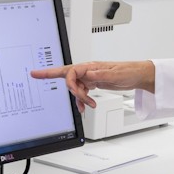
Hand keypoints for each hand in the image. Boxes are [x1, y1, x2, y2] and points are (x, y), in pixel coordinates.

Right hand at [30, 61, 155, 111]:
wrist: (138, 75)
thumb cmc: (129, 71)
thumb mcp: (116, 74)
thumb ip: (100, 75)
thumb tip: (88, 74)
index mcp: (91, 67)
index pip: (70, 71)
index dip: (56, 74)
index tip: (49, 80)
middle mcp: (89, 71)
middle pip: (67, 75)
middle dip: (52, 77)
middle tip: (35, 75)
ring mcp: (91, 77)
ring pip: (75, 87)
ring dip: (78, 97)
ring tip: (87, 105)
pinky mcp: (94, 83)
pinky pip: (82, 92)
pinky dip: (82, 100)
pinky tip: (85, 106)